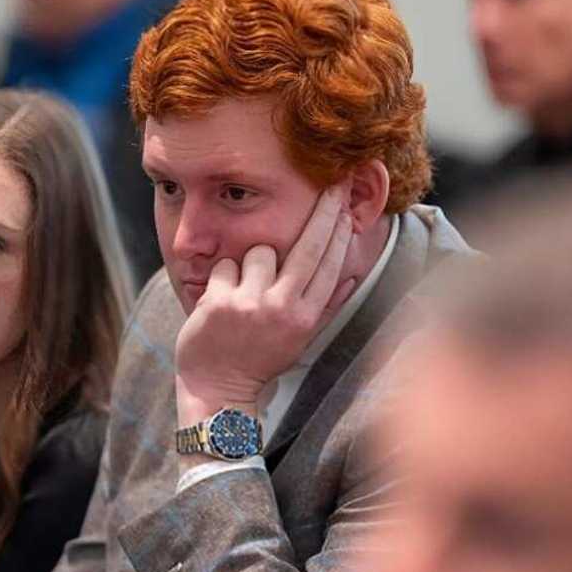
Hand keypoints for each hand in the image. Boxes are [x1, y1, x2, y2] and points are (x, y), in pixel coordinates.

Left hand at [175, 186, 355, 426]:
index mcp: (305, 317)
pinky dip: (220, 278)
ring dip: (249, 264)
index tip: (346, 202)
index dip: (339, 229)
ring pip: (258, 250)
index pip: (330, 264)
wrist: (218, 389)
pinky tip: (219, 301)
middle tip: (333, 183)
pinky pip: (224, 265)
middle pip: (309, 247)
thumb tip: (353, 274)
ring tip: (243, 291)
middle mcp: (282, 309)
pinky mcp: (218, 303)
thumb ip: (325, 305)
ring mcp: (250, 305)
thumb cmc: (260, 358)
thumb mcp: (299, 337)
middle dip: (324, 210)